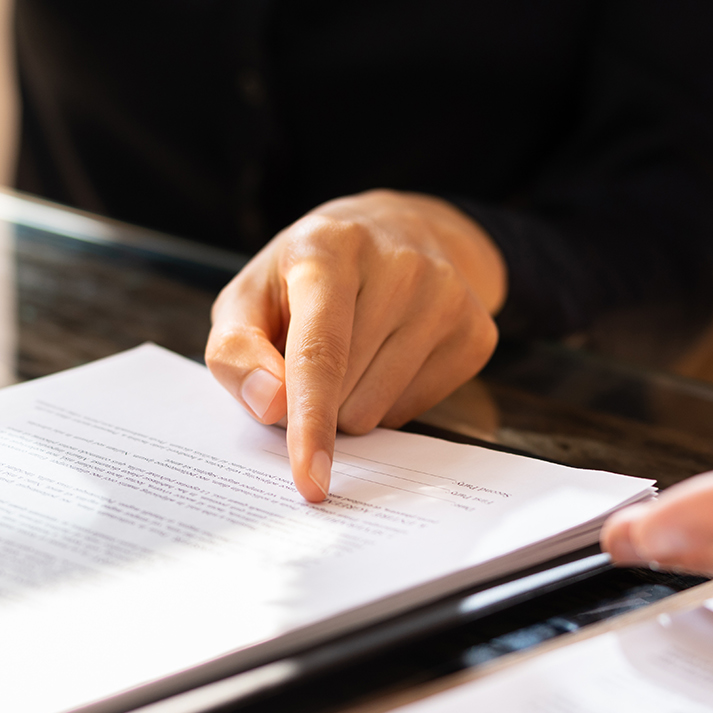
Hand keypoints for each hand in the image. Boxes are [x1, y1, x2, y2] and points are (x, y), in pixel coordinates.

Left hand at [207, 191, 504, 500]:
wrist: (397, 231)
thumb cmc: (306, 276)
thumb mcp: (250, 298)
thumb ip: (235, 351)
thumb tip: (271, 405)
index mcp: (330, 248)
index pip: (320, 353)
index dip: (310, 421)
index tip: (310, 480)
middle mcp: (400, 265)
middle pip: (343, 395)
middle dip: (313, 398)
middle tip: (313, 350)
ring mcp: (448, 297)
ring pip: (376, 412)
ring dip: (349, 403)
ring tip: (354, 349)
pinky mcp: (477, 332)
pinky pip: (411, 413)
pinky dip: (387, 401)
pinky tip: (389, 354)